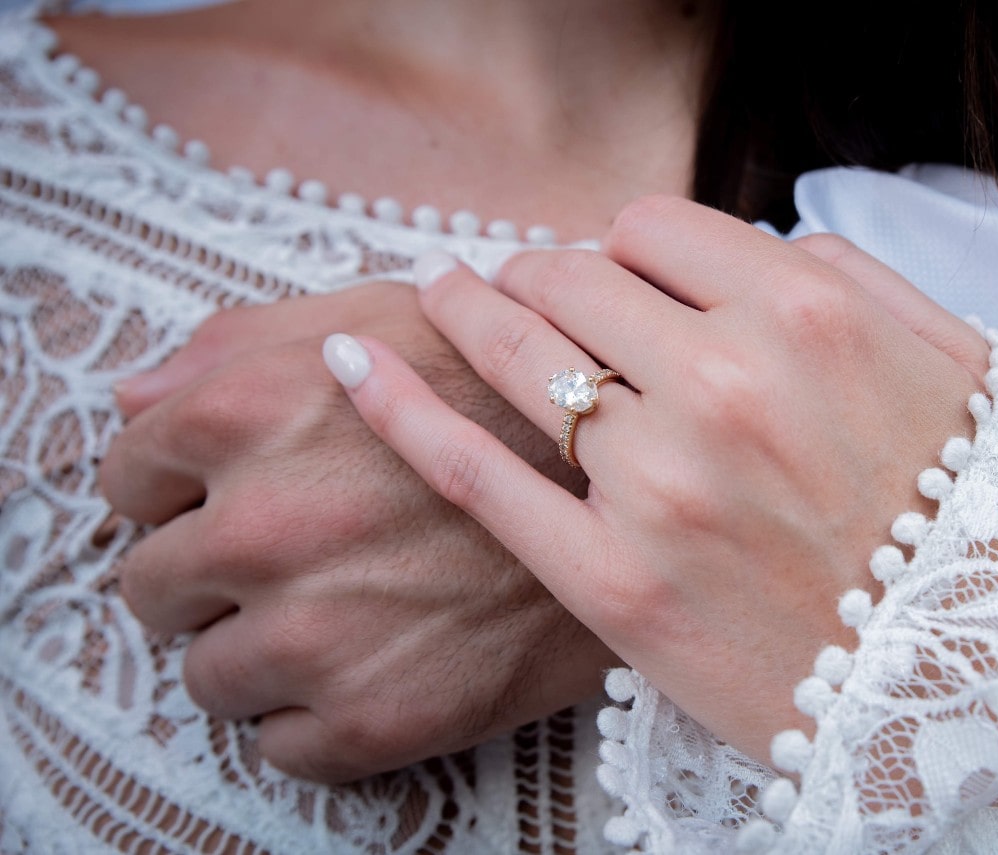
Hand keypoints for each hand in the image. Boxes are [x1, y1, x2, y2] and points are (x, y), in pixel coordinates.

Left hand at [100, 282, 618, 782]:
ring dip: (256, 650)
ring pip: (208, 675)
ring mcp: (320, 632)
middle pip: (153, 584)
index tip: (215, 497)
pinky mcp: (377, 718)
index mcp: (257, 408)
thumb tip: (134, 393)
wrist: (643, 490)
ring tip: (340, 612)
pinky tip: (375, 663)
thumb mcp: (383, 316)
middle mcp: (270, 523)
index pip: (128, 471)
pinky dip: (315, 717)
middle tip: (287, 558)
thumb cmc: (507, 393)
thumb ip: (244, 342)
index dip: (171, 485)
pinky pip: (280, 745)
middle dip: (206, 572)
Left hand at [327, 197, 988, 762]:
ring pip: (519, 355)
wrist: (958, 684)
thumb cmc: (961, 519)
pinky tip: (352, 367)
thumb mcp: (954, 366)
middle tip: (521, 284)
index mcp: (806, 316)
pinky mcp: (611, 579)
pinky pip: (480, 472)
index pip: (651, 227)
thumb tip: (769, 244)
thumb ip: (860, 278)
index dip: (620, 243)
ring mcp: (660, 484)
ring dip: (467, 309)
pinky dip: (403, 410)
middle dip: (540, 273)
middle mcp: (726, 383)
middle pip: (572, 279)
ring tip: (443, 294)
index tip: (611, 270)